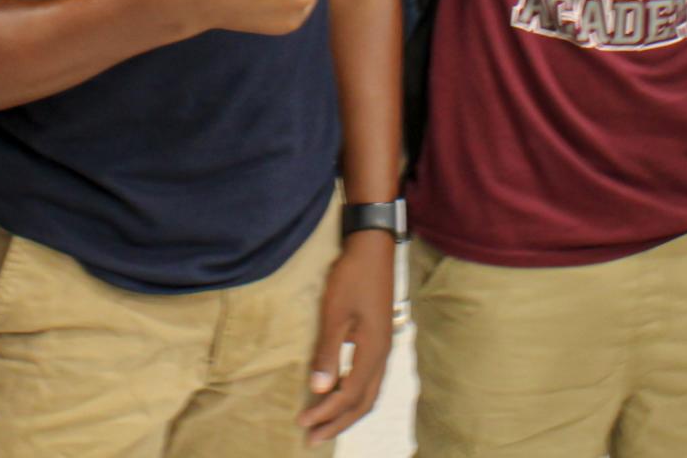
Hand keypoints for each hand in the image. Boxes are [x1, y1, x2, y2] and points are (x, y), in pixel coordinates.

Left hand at [297, 234, 393, 444]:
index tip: (303, 423)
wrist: (373, 247)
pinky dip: (354, 395)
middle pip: (363, 402)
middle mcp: (382, 354)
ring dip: (346, 411)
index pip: (349, 394)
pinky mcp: (379, 338)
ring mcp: (383, 347)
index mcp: (373, 351)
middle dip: (338, 422)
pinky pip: (369, 379)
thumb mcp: (335, 312)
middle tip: (312, 438)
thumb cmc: (352, 276)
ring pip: (369, 393)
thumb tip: (318, 389)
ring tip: (325, 424)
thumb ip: (328, 352)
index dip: (326, 412)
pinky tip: (339, 394)